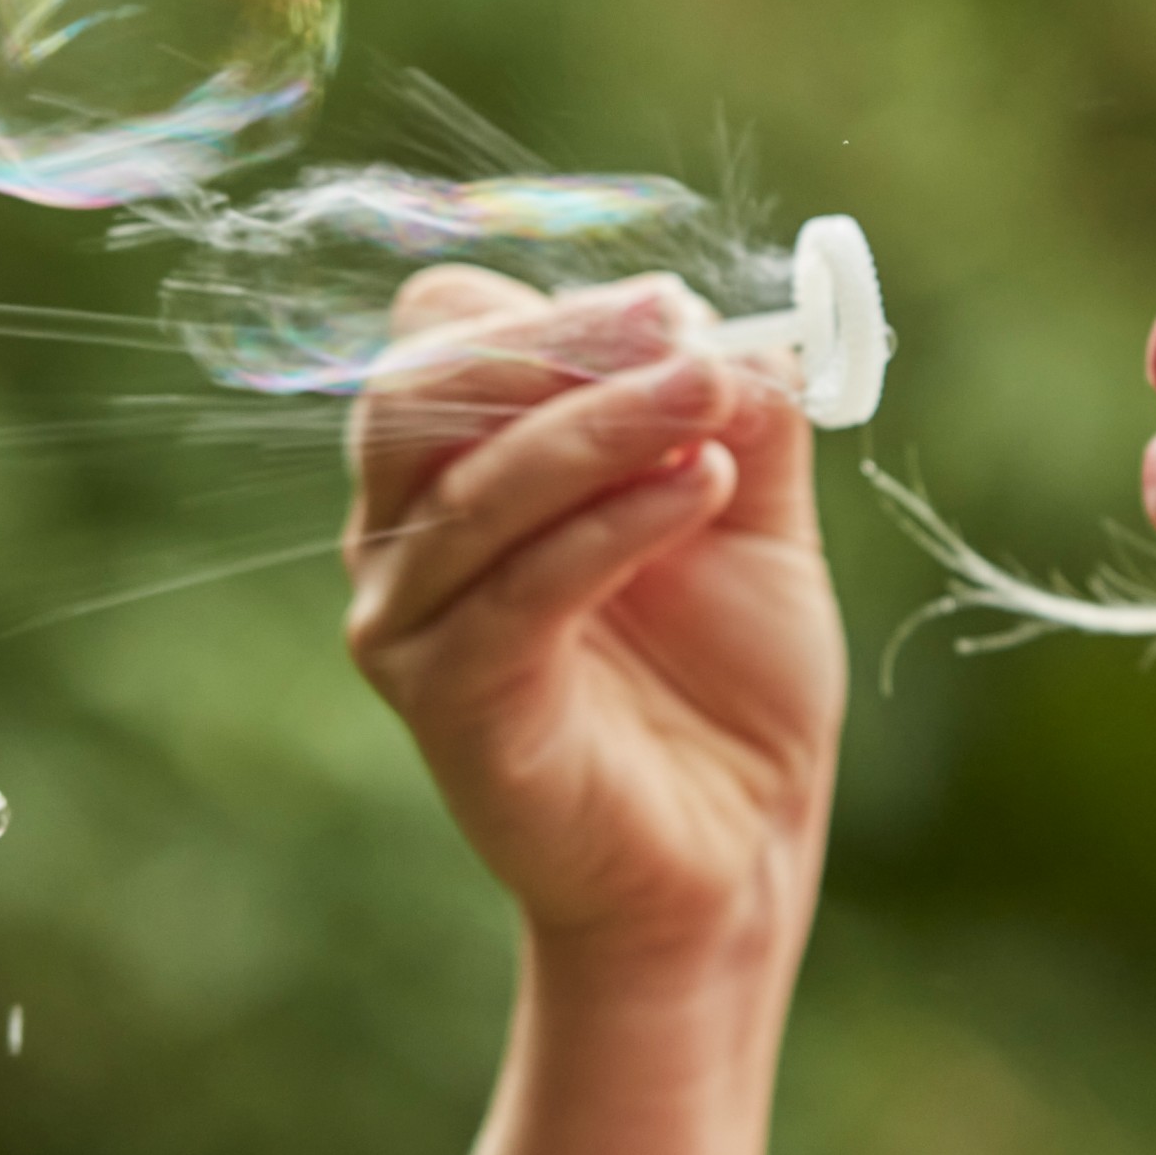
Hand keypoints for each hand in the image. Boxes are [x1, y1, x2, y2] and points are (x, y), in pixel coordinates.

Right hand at [341, 266, 841, 967]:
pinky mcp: (448, 702)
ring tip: (712, 400)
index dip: (552, 308)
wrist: (733, 847)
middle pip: (417, 389)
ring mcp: (408, 623)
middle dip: (557, 347)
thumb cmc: (727, 680)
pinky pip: (516, 590)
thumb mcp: (753, 511)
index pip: (439, 334)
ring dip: (602, 425)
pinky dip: (611, 526)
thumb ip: (739, 408)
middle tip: (685, 338)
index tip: (674, 311)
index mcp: (455, 465)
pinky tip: (701, 489)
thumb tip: (730, 321)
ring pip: (472, 485)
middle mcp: (402, 534)